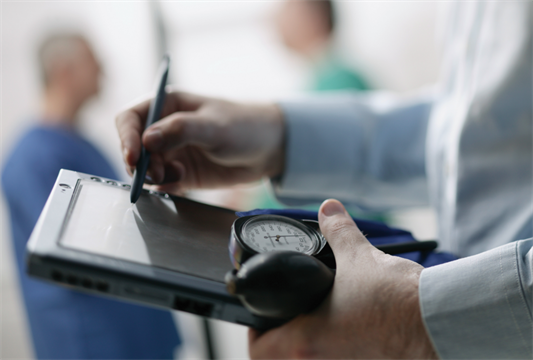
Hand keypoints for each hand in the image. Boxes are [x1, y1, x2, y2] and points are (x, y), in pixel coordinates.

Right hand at [116, 91, 284, 192]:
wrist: (270, 149)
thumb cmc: (245, 126)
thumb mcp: (214, 126)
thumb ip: (180, 130)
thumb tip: (147, 139)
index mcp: (168, 105)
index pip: (131, 118)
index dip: (126, 137)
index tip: (133, 157)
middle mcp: (166, 128)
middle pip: (135, 146)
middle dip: (140, 163)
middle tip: (157, 174)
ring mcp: (174, 152)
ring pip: (147, 168)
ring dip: (154, 176)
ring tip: (176, 176)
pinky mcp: (183, 173)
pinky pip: (163, 183)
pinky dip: (167, 186)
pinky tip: (183, 182)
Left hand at [248, 199, 436, 359]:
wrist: (440, 324)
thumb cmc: (398, 301)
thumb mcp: (359, 257)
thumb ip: (337, 230)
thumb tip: (328, 210)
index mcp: (306, 342)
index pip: (258, 349)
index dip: (255, 329)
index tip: (263, 312)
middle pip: (280, 357)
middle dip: (281, 335)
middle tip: (289, 311)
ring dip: (308, 341)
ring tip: (317, 316)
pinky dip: (334, 348)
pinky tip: (345, 327)